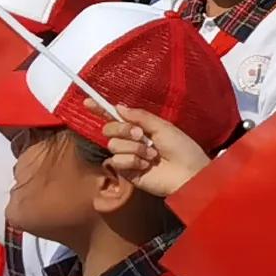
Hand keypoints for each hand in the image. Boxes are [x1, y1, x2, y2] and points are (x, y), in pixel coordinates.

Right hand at [94, 100, 212, 201]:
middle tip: (140, 135)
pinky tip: (146, 166)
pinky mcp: (127, 172)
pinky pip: (117, 160)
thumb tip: (118, 107)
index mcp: (140, 127)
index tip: (87, 102)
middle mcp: (131, 141)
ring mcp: (128, 156)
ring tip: (152, 155)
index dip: (100, 110)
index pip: (116, 117)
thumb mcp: (162, 126)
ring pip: (113, 144)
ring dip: (134, 148)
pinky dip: (132, 161)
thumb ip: (139, 116)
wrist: (188, 172)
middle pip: (109, 129)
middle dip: (123, 129)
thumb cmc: (182, 149)